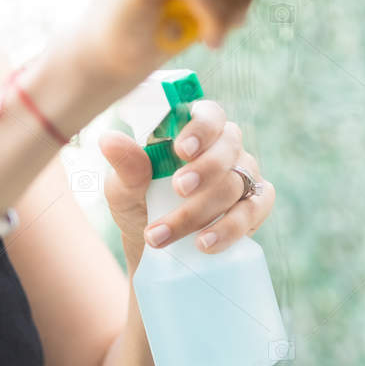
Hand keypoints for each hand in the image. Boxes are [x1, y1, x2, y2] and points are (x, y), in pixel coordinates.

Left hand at [98, 97, 275, 271]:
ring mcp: (244, 176)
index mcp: (194, 131)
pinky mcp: (255, 207)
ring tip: (166, 234)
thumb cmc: (139, 205)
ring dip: (202, 210)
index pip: (209, 114)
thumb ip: (125, 165)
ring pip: (237, 183)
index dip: (201, 128)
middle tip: (178, 189)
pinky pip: (254, 210)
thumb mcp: (124, 188)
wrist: (154, 251)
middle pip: (229, 146)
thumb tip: (109, 139)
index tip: (181, 150)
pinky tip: (204, 243)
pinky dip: (230, 228)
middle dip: (205, 170)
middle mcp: (225, 148)